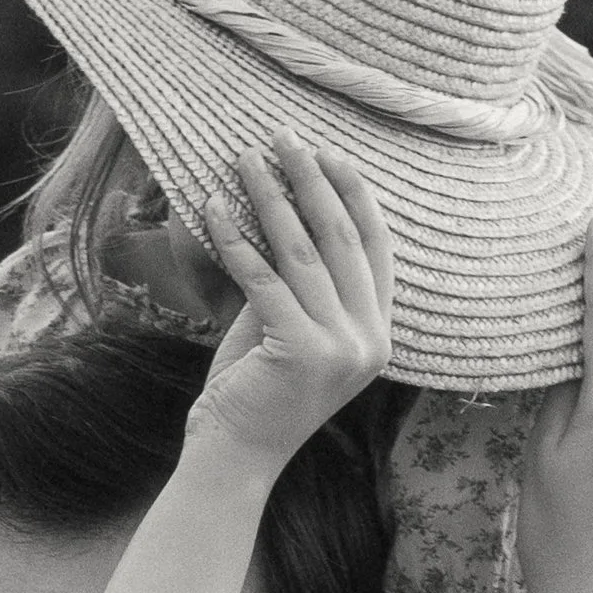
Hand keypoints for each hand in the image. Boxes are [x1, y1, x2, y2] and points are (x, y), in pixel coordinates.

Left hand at [192, 134, 391, 477]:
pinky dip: (235, 238)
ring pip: (303, 251)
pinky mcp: (300, 352)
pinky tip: (213, 207)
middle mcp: (370, 341)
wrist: (235, 456)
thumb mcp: (287, 329)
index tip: (327, 154)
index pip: (375, 247)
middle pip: (342, 238)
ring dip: (271, 197)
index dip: (353, 194)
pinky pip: (263, 278)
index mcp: (379, 335)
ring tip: (246, 158)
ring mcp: (340, 349)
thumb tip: (281, 212)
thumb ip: (297, 283)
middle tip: (284, 136)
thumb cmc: (255, 392)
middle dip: (311, 180)